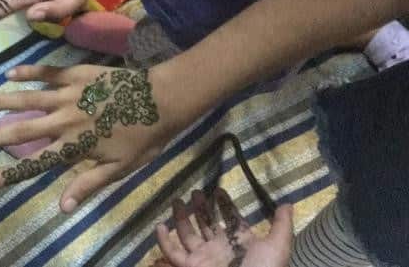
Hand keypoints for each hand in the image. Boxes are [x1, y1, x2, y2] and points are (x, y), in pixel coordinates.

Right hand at [0, 65, 176, 212]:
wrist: (162, 99)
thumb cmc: (143, 139)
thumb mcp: (119, 169)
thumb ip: (87, 185)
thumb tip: (62, 208)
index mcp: (73, 146)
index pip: (34, 164)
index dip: (7, 174)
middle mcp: (64, 121)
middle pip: (21, 130)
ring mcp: (68, 95)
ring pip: (27, 99)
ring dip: (0, 101)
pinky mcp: (76, 75)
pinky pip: (47, 73)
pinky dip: (28, 72)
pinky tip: (9, 73)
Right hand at [156, 189, 293, 266]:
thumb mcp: (277, 246)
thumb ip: (281, 225)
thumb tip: (288, 203)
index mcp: (240, 241)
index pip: (230, 218)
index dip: (225, 204)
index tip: (218, 189)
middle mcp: (219, 247)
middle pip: (207, 223)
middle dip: (201, 208)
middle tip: (194, 192)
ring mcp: (203, 256)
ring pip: (188, 234)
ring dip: (181, 217)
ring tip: (176, 200)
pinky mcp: (189, 266)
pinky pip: (173, 253)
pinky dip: (164, 241)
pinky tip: (159, 225)